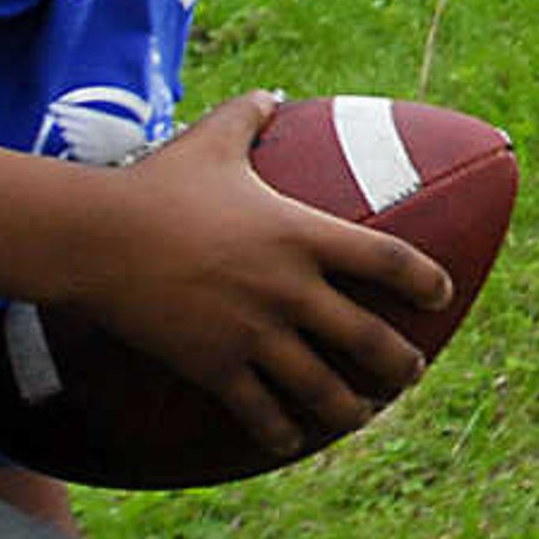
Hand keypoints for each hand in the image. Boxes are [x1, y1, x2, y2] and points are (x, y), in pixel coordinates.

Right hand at [46, 94, 456, 463]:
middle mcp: (288, 288)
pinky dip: (281, 432)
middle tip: (411, 371)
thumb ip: (248, 116)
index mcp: (301, 233)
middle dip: (399, 363)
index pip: (388, 259)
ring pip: (321, 388)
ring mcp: (253, 333)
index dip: (424, 280)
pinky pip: (261, 412)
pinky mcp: (215, 367)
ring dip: (350, 409)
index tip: (442, 294)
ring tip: (362, 414)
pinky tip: (292, 441)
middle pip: (368, 339)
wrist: (96, 238)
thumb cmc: (156, 185)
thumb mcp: (210, 140)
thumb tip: (269, 97)